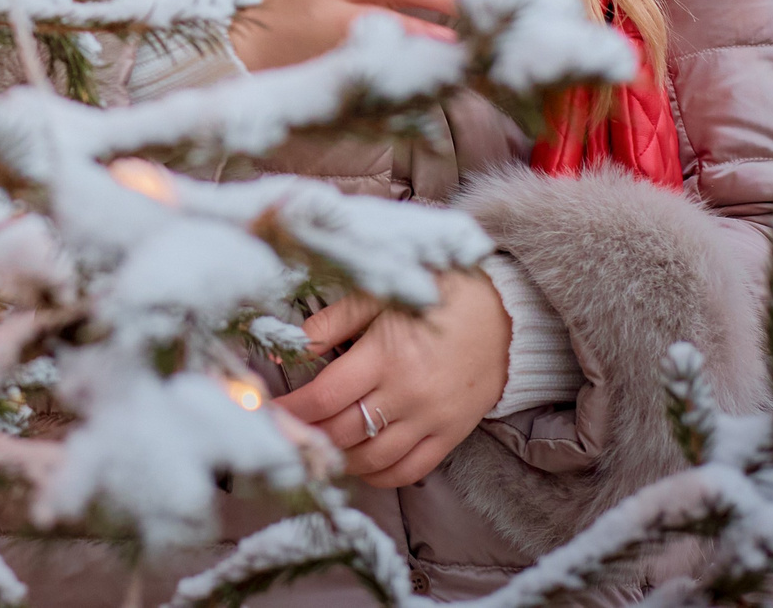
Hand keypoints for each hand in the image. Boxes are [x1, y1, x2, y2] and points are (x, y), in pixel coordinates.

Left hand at [274, 269, 512, 488]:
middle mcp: (408, 393)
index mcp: (386, 355)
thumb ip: (331, 323)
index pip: (326, 397)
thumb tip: (288, 346)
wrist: (503, 311)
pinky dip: (378, 475)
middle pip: (343, 431)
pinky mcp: (450, 435)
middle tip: (286, 433)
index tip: (268, 412)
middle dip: (308, 435)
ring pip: (372, 458)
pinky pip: (409, 470)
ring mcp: (431, 419)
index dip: (293, 410)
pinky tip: (359, 463)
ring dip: (338, 457)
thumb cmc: (435, 296)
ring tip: (318, 446)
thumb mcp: (378, 297)